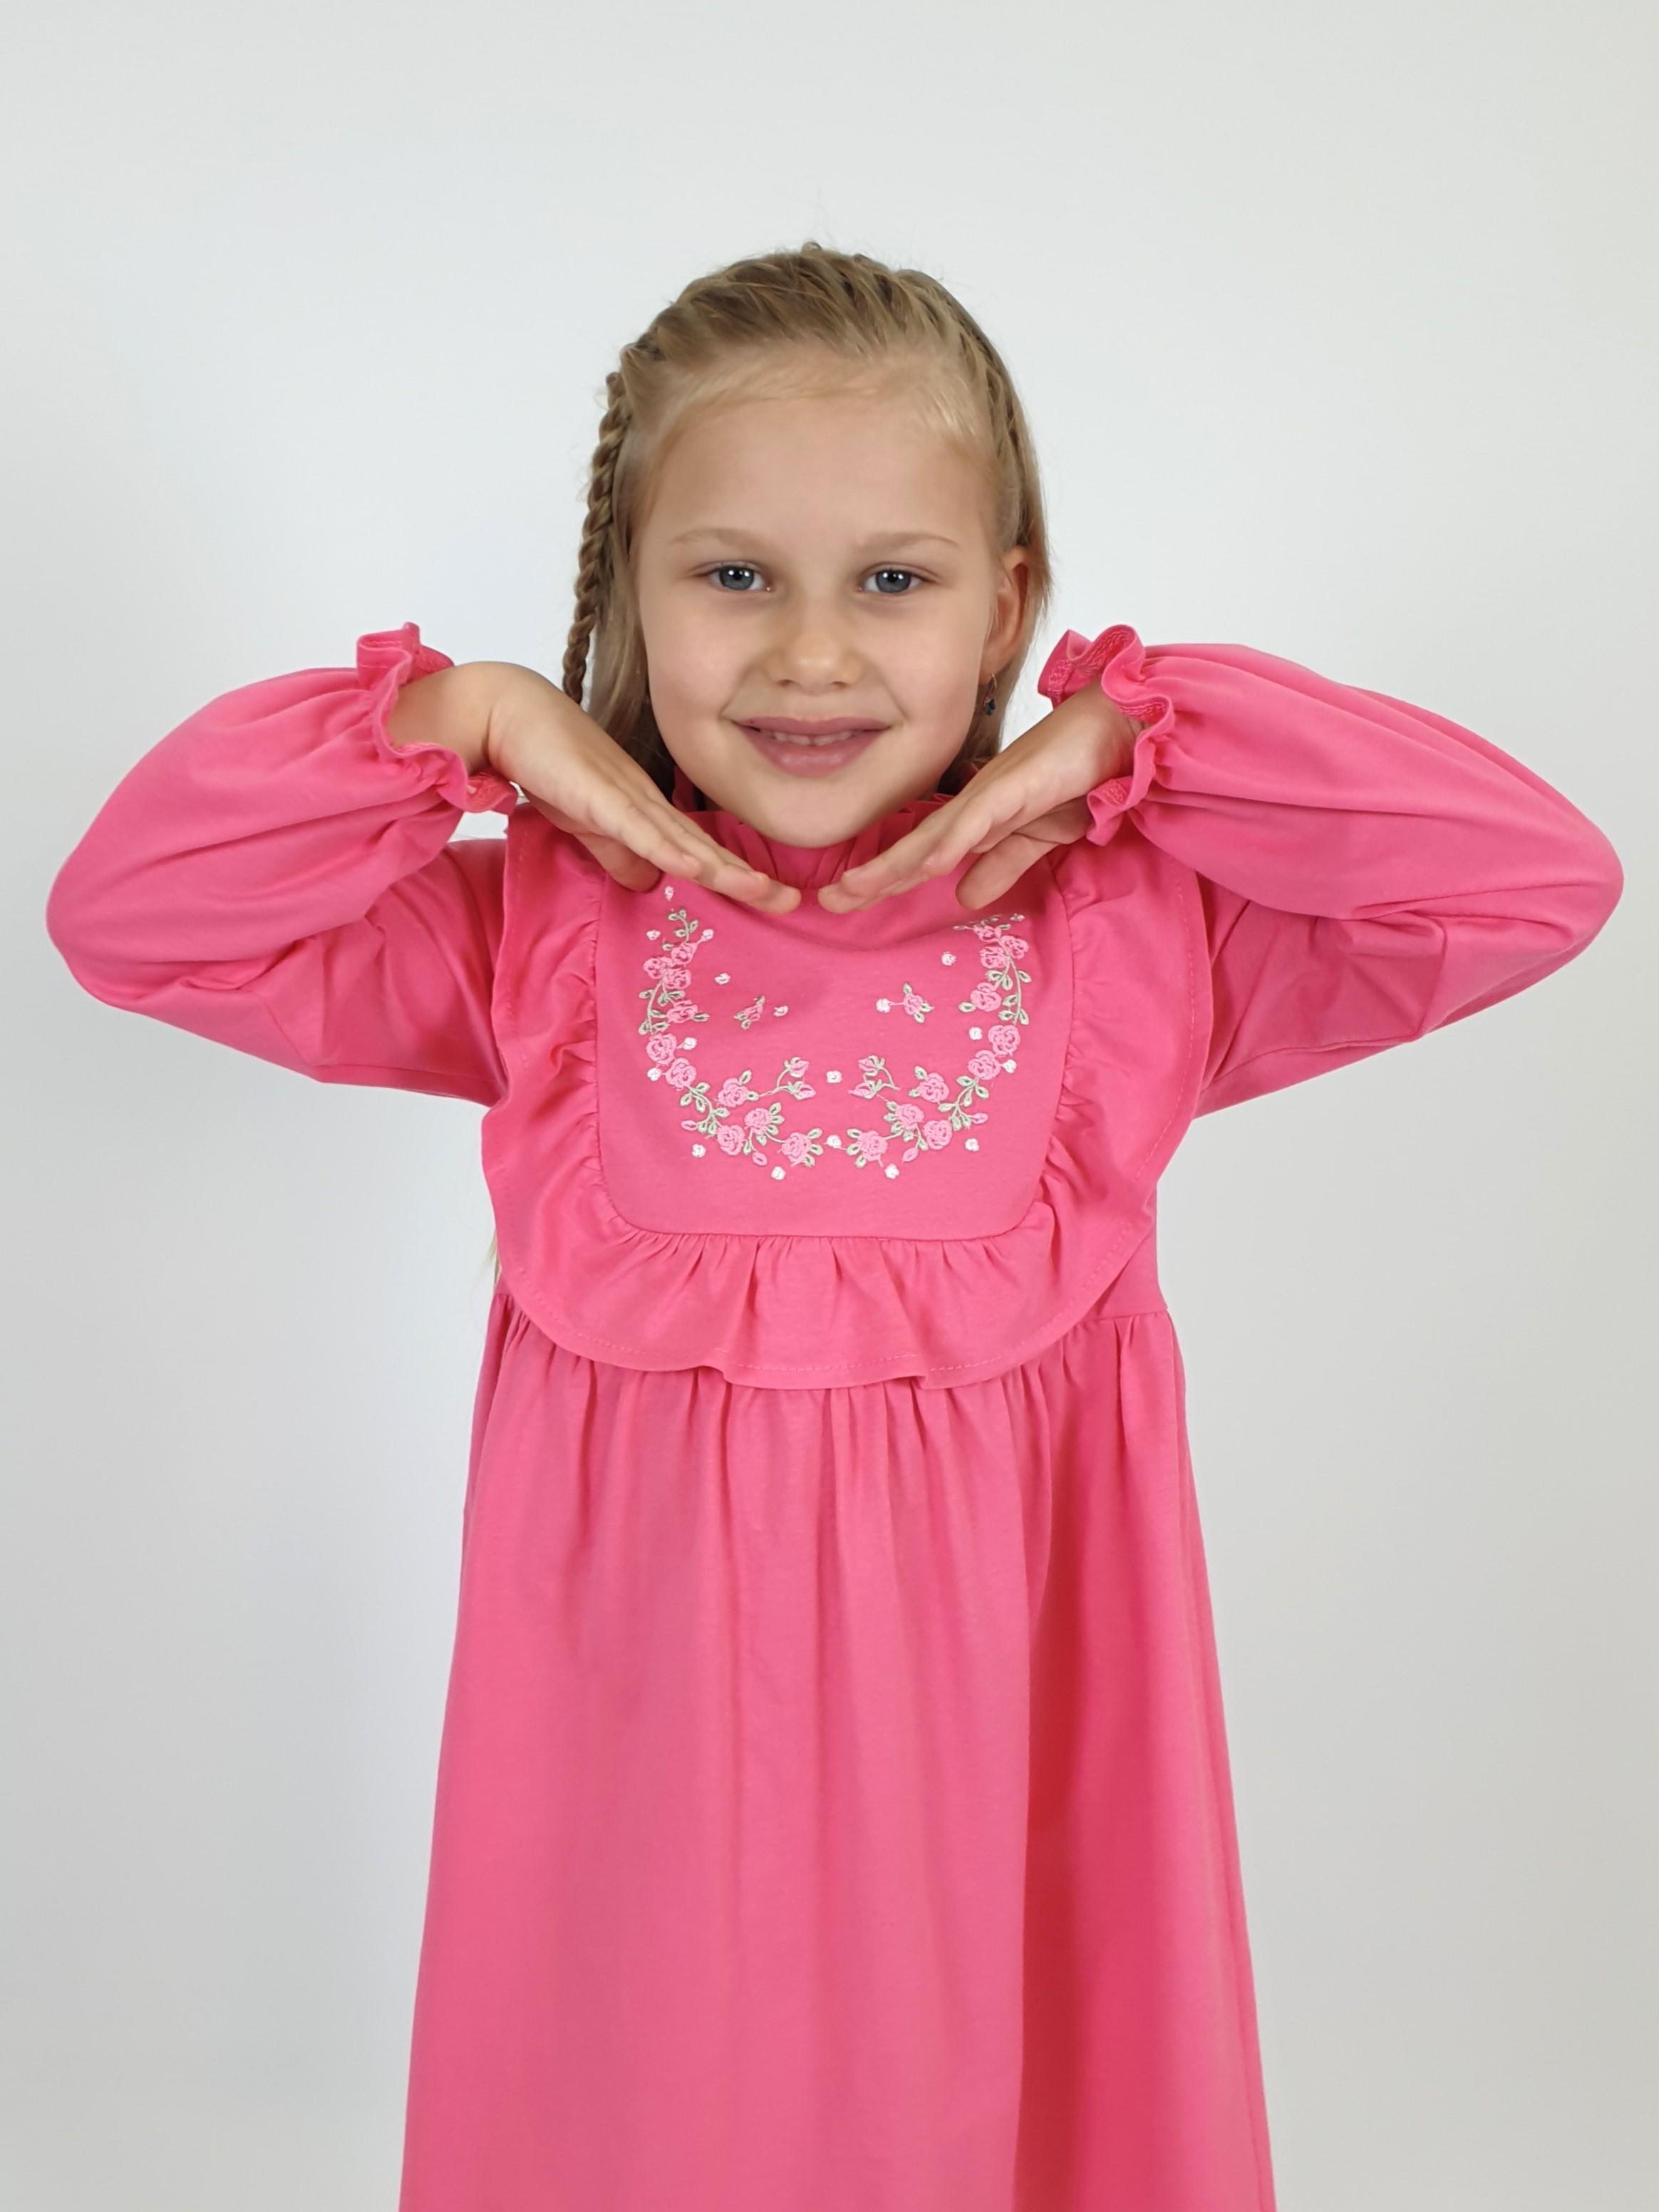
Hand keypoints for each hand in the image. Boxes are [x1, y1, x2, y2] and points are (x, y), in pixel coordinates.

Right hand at [484, 668, 800, 911]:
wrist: (506, 712)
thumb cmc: (545, 761)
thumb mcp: (587, 822)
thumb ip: (618, 852)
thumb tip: (646, 883)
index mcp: (645, 809)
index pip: (698, 848)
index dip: (735, 875)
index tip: (772, 898)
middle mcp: (646, 801)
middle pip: (704, 846)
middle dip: (747, 877)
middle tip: (792, 902)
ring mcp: (625, 796)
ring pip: (683, 840)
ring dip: (723, 868)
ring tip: (763, 892)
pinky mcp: (598, 796)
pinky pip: (639, 829)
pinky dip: (669, 851)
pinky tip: (698, 869)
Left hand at [815, 685, 1140, 912]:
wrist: (1115, 730)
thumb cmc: (1078, 776)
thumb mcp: (1036, 837)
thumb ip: (1001, 864)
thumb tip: (965, 897)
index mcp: (975, 819)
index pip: (922, 855)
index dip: (885, 878)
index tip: (846, 900)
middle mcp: (972, 805)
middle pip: (914, 847)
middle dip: (871, 876)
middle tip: (827, 902)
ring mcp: (991, 793)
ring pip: (934, 836)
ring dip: (894, 864)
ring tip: (854, 889)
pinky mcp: (1017, 785)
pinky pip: (979, 820)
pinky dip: (952, 843)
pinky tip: (926, 867)